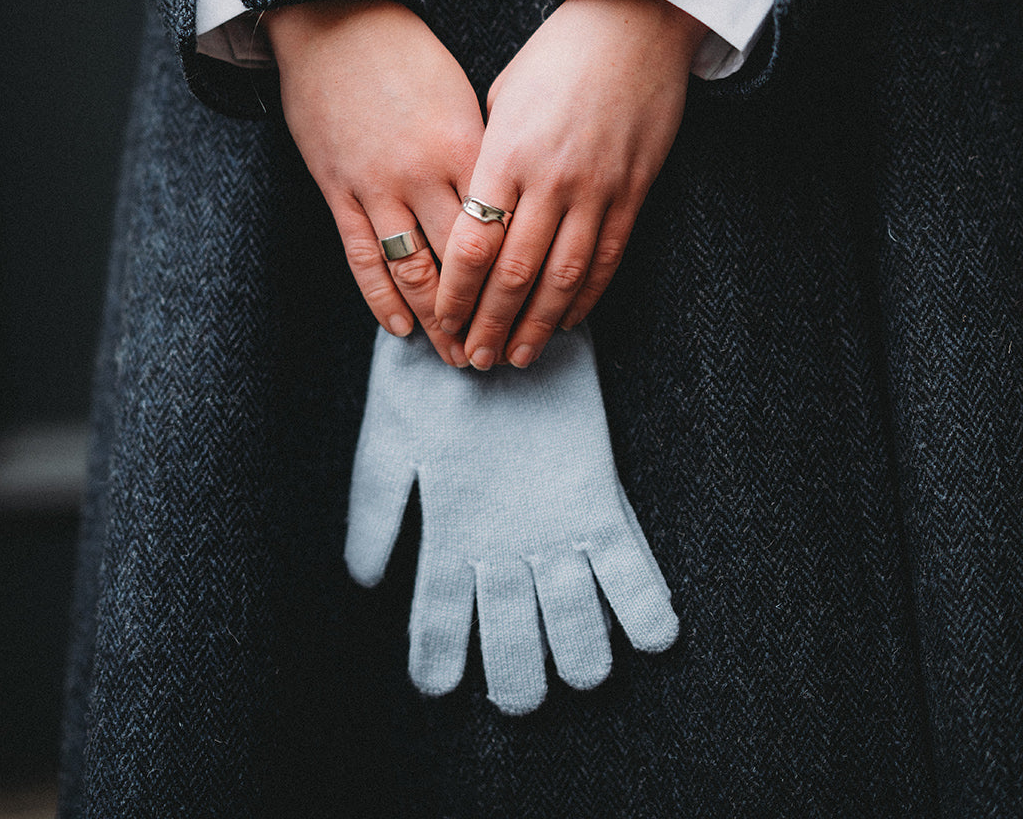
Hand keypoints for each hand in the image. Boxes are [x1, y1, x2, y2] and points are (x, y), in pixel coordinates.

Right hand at [265, 0, 483, 364]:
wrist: (334, 22)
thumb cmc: (410, 54)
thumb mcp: (464, 97)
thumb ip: (487, 154)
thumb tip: (515, 206)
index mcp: (464, 146)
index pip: (500, 230)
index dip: (518, 281)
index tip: (537, 316)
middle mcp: (422, 173)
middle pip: (461, 262)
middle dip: (480, 316)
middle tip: (497, 355)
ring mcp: (375, 185)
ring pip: (412, 270)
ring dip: (436, 320)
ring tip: (455, 356)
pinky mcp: (336, 189)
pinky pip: (361, 256)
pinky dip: (382, 297)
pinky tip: (402, 328)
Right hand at [346, 323, 677, 713]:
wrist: (487, 318)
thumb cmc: (431, 375)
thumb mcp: (393, 436)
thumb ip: (379, 505)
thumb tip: (364, 582)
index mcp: (452, 532)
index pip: (442, 613)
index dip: (438, 653)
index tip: (435, 692)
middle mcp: (506, 539)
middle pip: (514, 624)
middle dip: (519, 669)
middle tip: (521, 704)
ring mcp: (553, 521)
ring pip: (571, 606)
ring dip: (581, 645)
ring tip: (588, 675)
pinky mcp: (594, 493)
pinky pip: (624, 559)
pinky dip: (641, 601)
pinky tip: (659, 636)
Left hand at [434, 0, 706, 369]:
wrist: (632, 28)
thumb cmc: (555, 56)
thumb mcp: (501, 97)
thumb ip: (484, 156)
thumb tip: (469, 210)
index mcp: (506, 153)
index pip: (473, 242)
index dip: (456, 292)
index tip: (442, 323)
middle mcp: (551, 179)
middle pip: (514, 271)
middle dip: (489, 322)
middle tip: (472, 360)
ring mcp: (597, 189)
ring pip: (563, 276)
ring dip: (536, 324)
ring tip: (515, 356)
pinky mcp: (633, 192)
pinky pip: (606, 258)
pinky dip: (585, 296)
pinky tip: (567, 321)